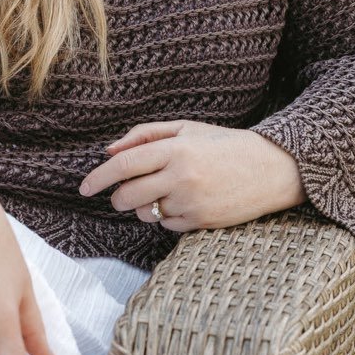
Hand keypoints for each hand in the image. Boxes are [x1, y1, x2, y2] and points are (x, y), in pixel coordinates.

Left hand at [79, 120, 304, 230]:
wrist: (271, 168)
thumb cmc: (225, 144)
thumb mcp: (186, 129)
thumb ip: (145, 135)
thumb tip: (109, 151)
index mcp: (176, 149)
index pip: (124, 165)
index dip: (98, 177)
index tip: (84, 187)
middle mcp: (181, 177)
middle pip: (127, 195)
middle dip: (116, 197)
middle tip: (118, 194)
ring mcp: (191, 202)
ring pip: (144, 213)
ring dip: (141, 206)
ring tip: (161, 192)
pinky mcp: (201, 222)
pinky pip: (166, 225)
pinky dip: (165, 216)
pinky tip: (183, 202)